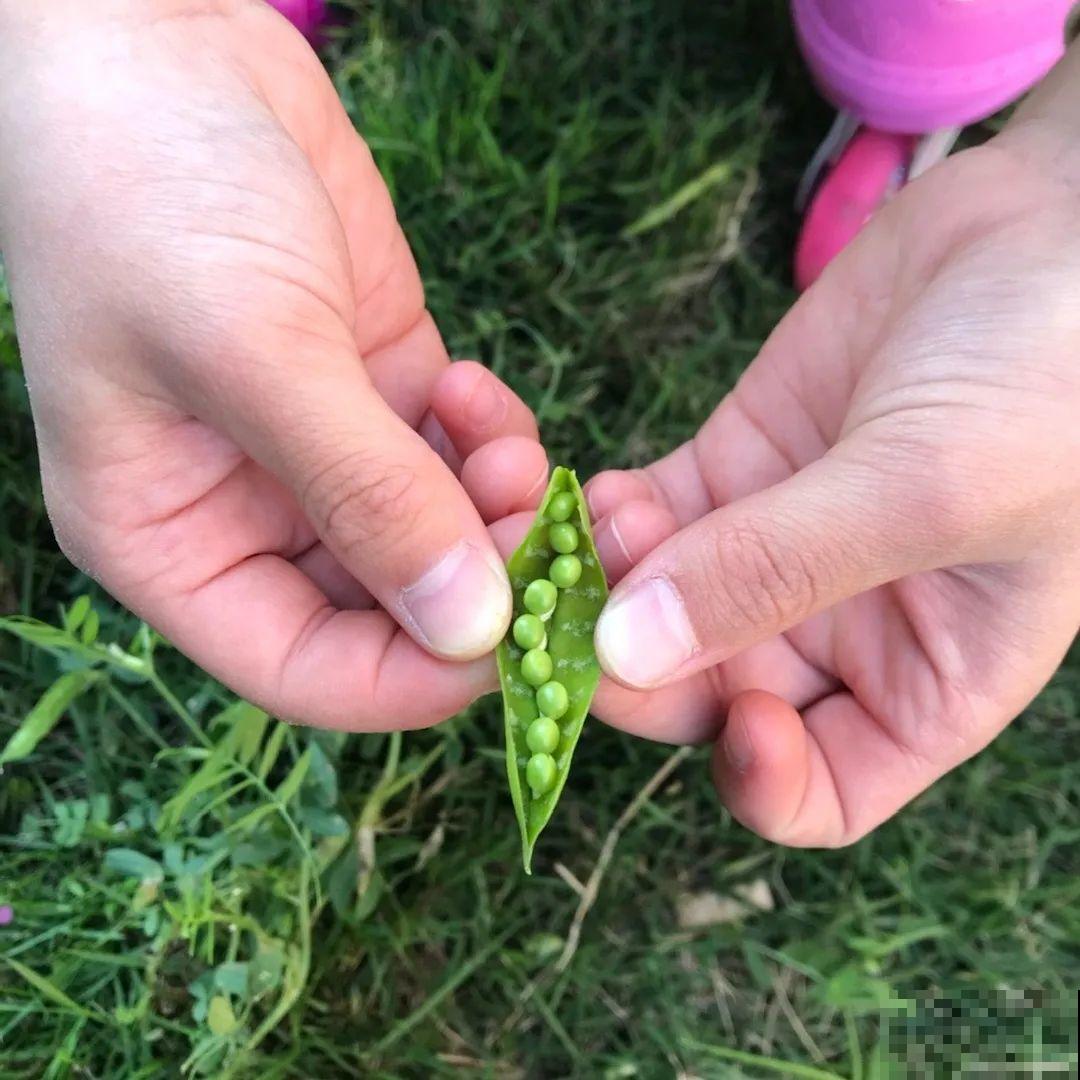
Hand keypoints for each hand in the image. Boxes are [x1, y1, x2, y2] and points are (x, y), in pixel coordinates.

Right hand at [0, 1, 547, 727]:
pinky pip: (459, 461)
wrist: (156, 42)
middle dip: (475, 583)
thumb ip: (365, 494)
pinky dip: (491, 447)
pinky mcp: (378, 390)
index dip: (414, 678)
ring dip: (495, 512)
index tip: (513, 643)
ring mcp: (321, 454)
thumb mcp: (252, 348)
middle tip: (543, 533)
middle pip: (389, 614)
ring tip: (509, 445)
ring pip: (438, 538)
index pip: (309, 671)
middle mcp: (249, 517)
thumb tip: (469, 625)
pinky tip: (481, 394)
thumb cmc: (146, 193)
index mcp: (175, 546)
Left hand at [584, 98, 1079, 844]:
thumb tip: (627, 652)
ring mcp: (771, 547)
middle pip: (703, 691)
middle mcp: (839, 629)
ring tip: (545, 521)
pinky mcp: (729, 468)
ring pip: (652, 604)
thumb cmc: (1050, 375)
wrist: (1051, 227)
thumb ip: (777, 571)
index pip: (826, 790)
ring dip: (584, 579)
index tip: (729, 717)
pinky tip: (566, 483)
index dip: (763, 782)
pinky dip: (595, 513)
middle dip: (624, 662)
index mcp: (925, 677)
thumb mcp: (926, 487)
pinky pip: (639, 519)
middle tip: (553, 614)